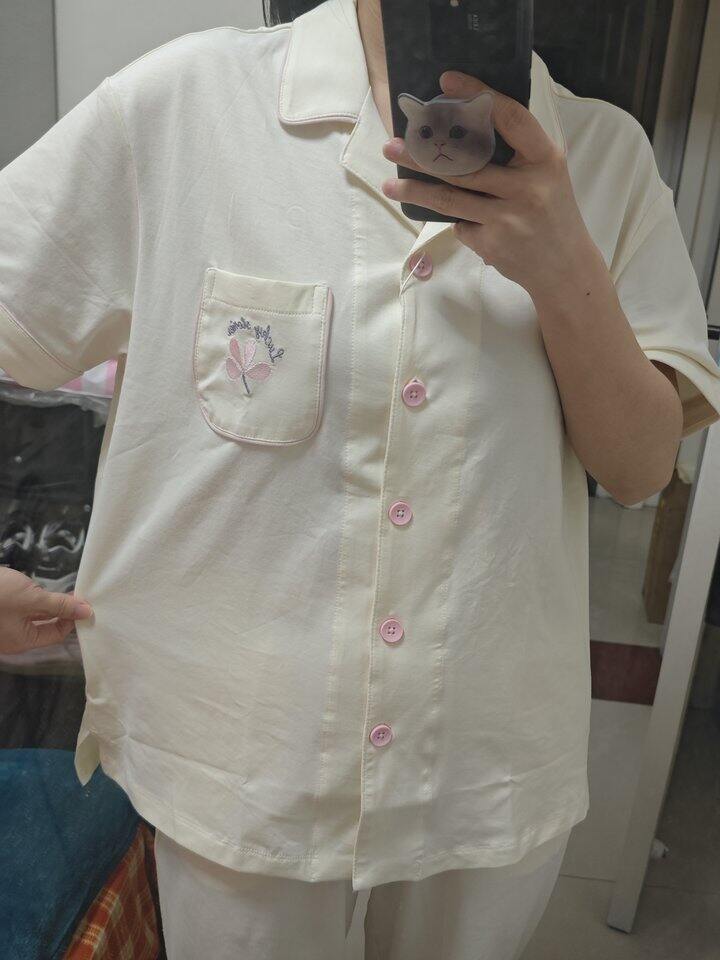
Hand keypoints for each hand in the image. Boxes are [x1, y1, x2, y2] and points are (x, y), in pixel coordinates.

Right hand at [0, 566, 92, 654]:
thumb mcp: (32, 598)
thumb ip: (60, 605)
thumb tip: (87, 612)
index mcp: (22, 641)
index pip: (57, 634)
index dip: (72, 619)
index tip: (85, 602)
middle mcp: (14, 637)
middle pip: (46, 626)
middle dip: (62, 610)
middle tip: (78, 593)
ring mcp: (5, 624)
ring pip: (34, 616)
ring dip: (49, 604)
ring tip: (64, 590)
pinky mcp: (0, 611)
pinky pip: (22, 609)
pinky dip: (34, 600)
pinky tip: (40, 588)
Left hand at [381, 70, 602, 303]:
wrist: (565, 269)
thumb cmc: (552, 214)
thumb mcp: (547, 176)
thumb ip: (517, 155)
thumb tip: (464, 130)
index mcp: (544, 159)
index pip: (509, 117)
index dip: (477, 95)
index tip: (446, 82)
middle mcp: (527, 186)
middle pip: (464, 164)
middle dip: (423, 155)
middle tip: (393, 146)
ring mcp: (507, 218)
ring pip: (449, 199)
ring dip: (415, 190)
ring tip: (389, 184)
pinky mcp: (491, 243)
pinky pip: (460, 225)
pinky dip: (457, 221)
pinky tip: (463, 225)